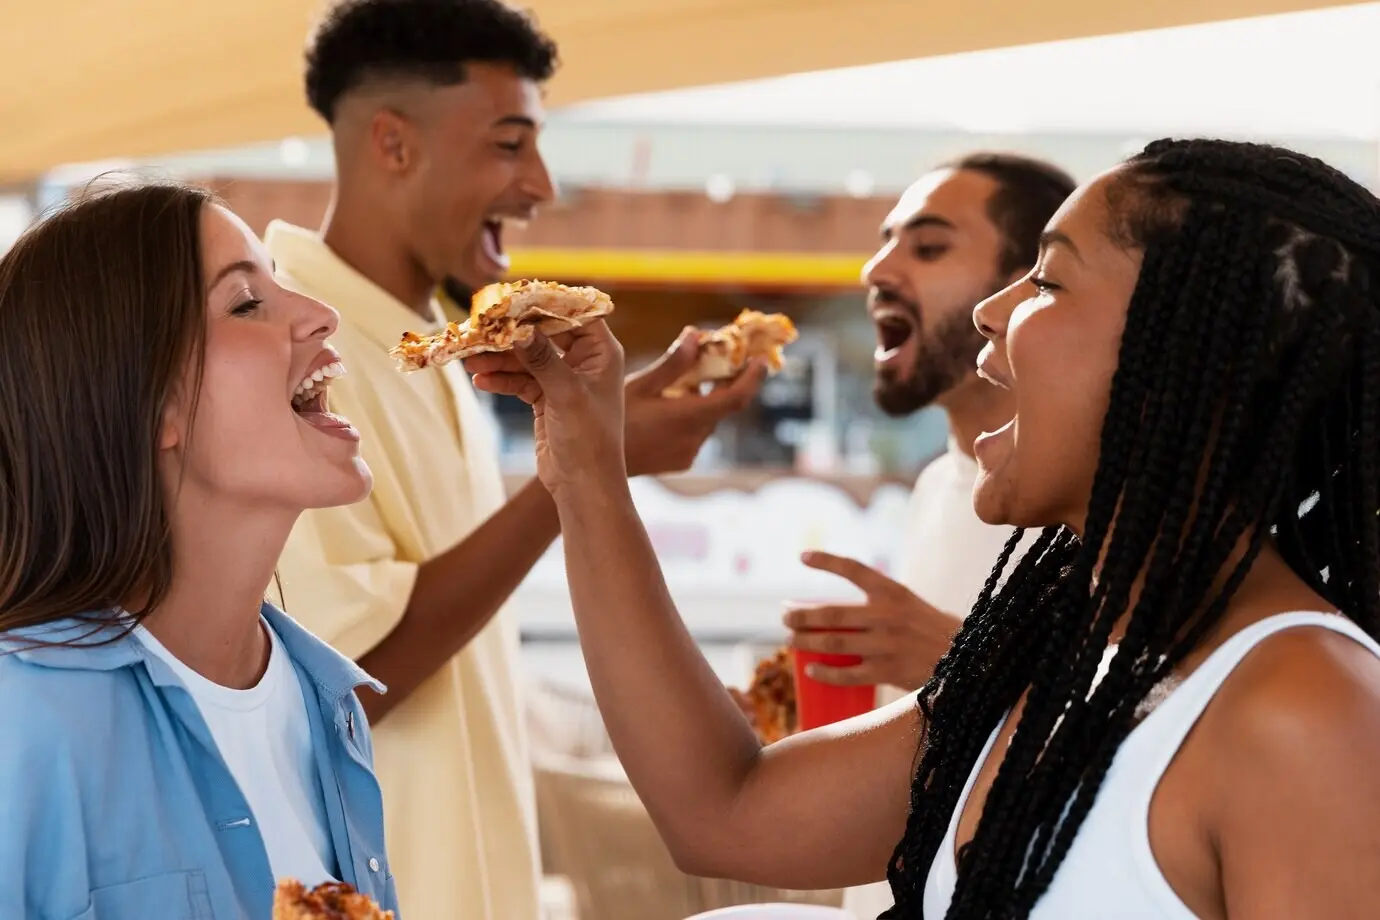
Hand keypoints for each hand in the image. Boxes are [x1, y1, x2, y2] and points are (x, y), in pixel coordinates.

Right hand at [465, 321, 625, 498]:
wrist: (583, 485)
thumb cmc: (589, 440)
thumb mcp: (566, 394)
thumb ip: (543, 359)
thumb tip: (519, 328)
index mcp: (602, 352)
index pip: (574, 313)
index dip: (544, 304)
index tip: (512, 300)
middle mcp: (585, 360)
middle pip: (544, 334)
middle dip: (512, 334)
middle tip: (481, 328)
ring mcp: (564, 379)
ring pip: (527, 358)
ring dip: (499, 359)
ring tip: (470, 360)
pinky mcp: (547, 398)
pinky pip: (520, 380)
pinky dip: (501, 380)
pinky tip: (480, 381)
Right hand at [622, 327, 766, 476]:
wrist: (593, 464)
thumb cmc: (611, 420)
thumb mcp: (639, 385)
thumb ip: (673, 363)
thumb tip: (696, 336)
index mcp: (688, 417)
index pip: (736, 397)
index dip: (753, 378)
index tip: (761, 361)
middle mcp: (695, 438)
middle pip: (721, 406)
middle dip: (721, 382)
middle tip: (715, 358)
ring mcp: (688, 453)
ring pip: (708, 419)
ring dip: (703, 400)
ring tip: (684, 381)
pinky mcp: (680, 462)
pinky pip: (696, 433)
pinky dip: (692, 416)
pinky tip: (669, 406)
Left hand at [783, 551, 961, 690]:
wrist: (971, 660)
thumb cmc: (935, 633)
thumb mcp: (911, 606)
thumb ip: (881, 605)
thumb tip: (835, 616)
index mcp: (894, 592)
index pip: (854, 569)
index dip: (826, 561)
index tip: (802, 557)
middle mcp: (888, 615)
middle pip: (832, 612)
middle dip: (802, 615)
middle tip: (785, 617)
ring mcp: (887, 643)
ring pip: (834, 642)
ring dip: (806, 642)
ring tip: (791, 641)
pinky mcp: (889, 670)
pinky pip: (848, 673)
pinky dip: (825, 672)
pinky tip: (810, 670)